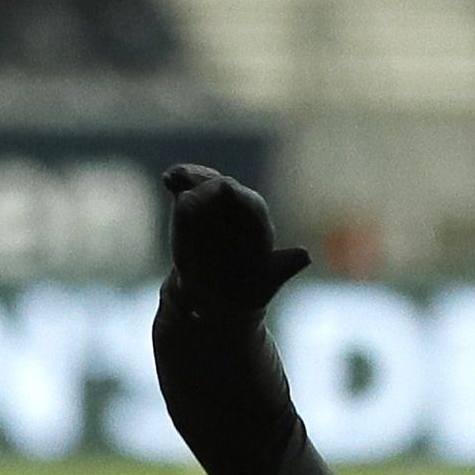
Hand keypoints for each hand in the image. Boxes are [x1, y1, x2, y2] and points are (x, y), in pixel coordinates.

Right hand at [162, 164, 308, 314]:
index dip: (238, 198)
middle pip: (225, 190)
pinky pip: (187, 188)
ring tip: (175, 179)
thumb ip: (281, 268)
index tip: (225, 186)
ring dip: (191, 178)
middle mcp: (239, 210)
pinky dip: (179, 181)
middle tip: (191, 190)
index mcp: (259, 225)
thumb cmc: (247, 291)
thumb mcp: (265, 286)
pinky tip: (170, 179)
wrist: (217, 296)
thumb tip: (305, 256)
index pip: (251, 205)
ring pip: (204, 184)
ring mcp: (215, 205)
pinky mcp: (193, 206)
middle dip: (210, 184)